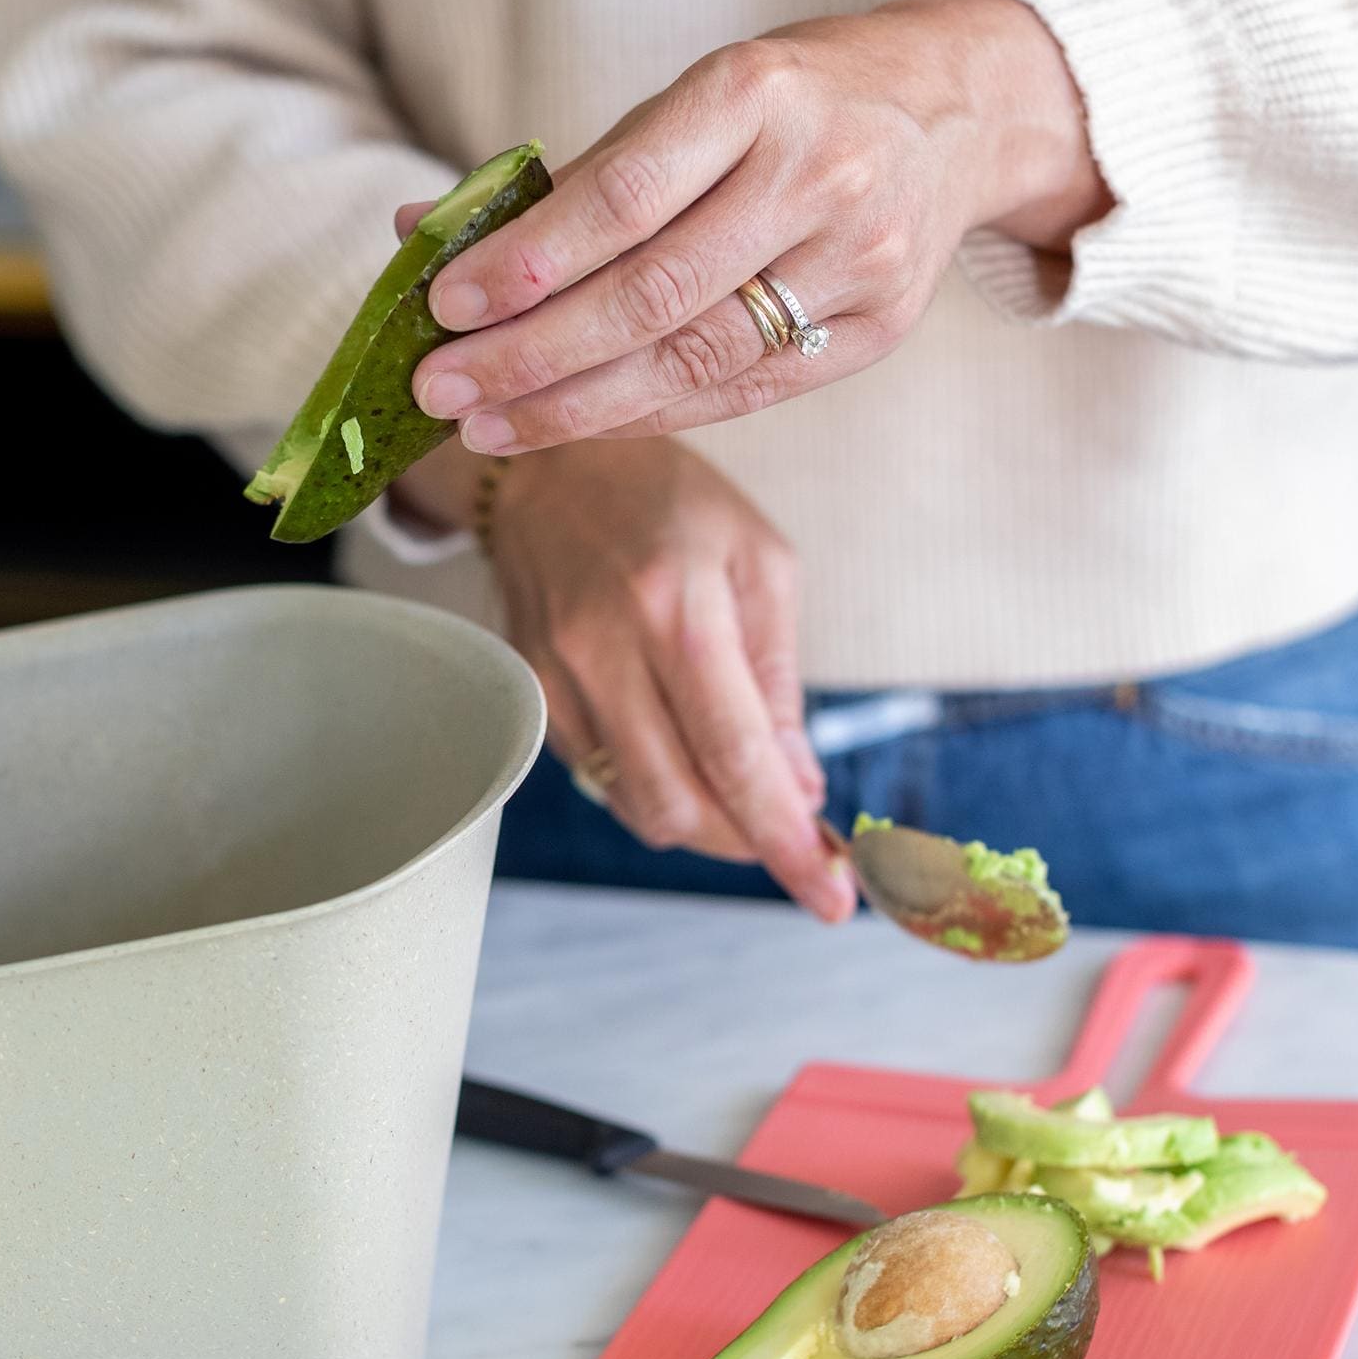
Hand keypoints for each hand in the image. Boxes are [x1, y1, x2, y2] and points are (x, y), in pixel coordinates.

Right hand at [395, 435, 854, 921]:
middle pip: (678, 802)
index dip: (785, 840)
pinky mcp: (527, 688)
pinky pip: (597, 776)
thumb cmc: (672, 503)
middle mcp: (607, 645)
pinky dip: (651, 784)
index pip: (736, 754)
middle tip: (787, 830)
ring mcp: (556, 672)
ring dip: (700, 820)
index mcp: (680, 604)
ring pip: (634, 804)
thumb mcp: (760, 564)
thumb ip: (778, 681)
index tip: (830, 897)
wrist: (550, 462)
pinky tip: (676, 746)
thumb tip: (800, 789)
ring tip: (736, 783)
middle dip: (744, 839)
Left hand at [404, 0, 1107, 454]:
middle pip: (653, 295)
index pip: (622, 197)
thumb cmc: (793, 102)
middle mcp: (816, 176)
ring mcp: (859, 259)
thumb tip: (419, 230)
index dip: (527, 263)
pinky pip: (741, 391)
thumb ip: (567, 177)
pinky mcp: (879, 328)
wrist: (955, 113)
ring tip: (490, 425)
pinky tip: (576, 424)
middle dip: (532, 356)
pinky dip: (647, 414)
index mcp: (754, 93)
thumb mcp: (689, 101)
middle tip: (443, 390)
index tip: (446, 305)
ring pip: (696, 360)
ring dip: (577, 406)